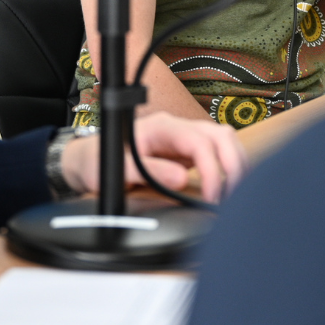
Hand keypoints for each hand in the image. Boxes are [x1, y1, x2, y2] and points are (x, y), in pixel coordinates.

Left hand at [60, 112, 247, 203]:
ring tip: (233, 195)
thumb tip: (182, 178)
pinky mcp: (187, 148)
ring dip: (235, 164)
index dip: (211, 169)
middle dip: (233, 164)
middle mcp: (176, 127)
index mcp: (160, 127)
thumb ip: (149, 171)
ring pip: (224, 139)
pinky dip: (228, 166)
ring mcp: (184, 136)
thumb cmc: (99, 161)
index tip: (212, 197)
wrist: (90, 158)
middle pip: (220, 134)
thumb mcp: (116, 169)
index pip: (198, 141)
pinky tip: (228, 187)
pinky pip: (217, 150)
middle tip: (232, 197)